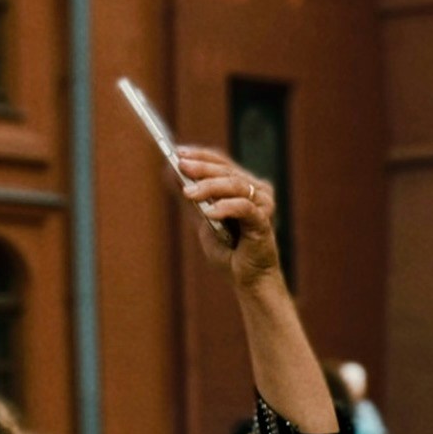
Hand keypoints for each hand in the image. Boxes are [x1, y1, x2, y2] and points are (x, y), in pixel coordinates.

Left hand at [175, 144, 283, 287]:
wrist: (247, 280)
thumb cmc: (228, 251)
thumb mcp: (202, 219)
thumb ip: (190, 198)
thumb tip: (168, 172)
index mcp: (244, 186)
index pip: (221, 163)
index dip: (200, 156)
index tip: (178, 153)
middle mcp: (257, 191)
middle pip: (227, 171)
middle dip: (202, 168)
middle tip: (181, 166)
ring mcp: (263, 205)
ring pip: (235, 185)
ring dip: (210, 186)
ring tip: (189, 192)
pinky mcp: (264, 222)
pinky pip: (244, 208)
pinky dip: (225, 207)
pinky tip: (209, 212)